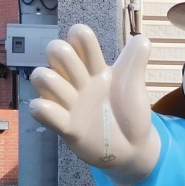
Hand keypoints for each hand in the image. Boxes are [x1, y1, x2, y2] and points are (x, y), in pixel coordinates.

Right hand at [29, 25, 160, 185]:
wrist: (134, 147)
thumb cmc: (130, 113)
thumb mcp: (135, 85)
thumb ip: (135, 62)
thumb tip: (144, 38)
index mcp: (94, 68)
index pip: (77, 38)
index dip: (81, 39)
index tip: (96, 59)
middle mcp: (77, 81)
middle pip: (55, 50)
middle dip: (67, 60)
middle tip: (85, 81)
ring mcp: (68, 102)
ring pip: (41, 77)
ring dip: (56, 85)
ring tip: (74, 101)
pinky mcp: (64, 126)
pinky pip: (41, 110)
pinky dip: (44, 109)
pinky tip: (63, 115)